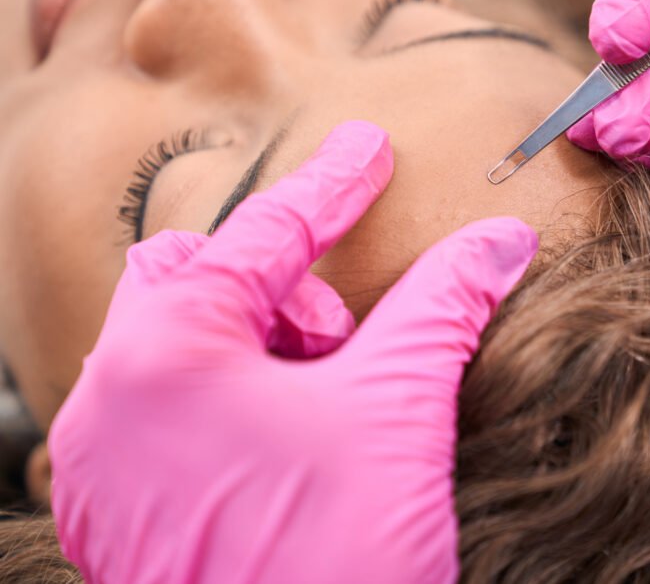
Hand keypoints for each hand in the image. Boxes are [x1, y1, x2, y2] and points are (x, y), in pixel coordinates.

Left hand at [48, 121, 537, 583]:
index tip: (367, 148)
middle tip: (347, 334)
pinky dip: (234, 400)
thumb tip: (502, 240)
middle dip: (283, 287)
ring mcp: (105, 460)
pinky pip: (168, 410)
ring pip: (182, 345)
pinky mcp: (119, 510)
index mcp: (164, 353)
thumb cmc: (335, 555)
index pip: (264, 233)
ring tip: (328, 403)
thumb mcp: (400, 407)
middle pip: (197, 279)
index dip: (331, 185)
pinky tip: (294, 444)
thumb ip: (445, 303)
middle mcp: (108, 398)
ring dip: (264, 348)